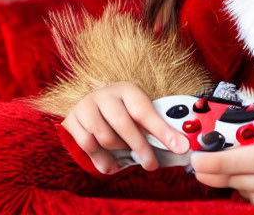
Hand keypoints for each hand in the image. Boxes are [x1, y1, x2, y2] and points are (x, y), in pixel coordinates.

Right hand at [61, 81, 190, 173]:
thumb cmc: (120, 111)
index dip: (162, 130)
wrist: (88, 107)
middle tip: (151, 164)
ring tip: (126, 155)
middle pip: (124, 124)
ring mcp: (86, 105)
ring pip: (105, 136)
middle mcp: (106, 94)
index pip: (145, 111)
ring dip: (118, 151)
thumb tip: (182, 145)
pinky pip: (87, 144)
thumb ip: (157, 127)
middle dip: (140, 147)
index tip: (179, 146)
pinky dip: (100, 158)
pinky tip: (110, 164)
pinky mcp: (71, 120)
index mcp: (127, 89)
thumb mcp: (138, 113)